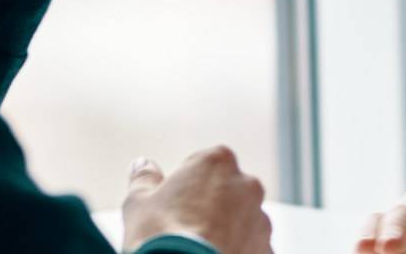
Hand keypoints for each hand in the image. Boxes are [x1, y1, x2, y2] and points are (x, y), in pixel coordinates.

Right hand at [122, 148, 270, 253]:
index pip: (200, 166)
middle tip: (182, 231)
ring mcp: (260, 219)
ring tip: (197, 251)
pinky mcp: (266, 250)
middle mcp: (246, 185)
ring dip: (224, 231)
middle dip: (208, 207)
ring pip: (240, 221)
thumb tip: (142, 165)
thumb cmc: (161, 239)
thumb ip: (144, 178)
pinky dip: (236, 253)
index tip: (170, 209)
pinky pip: (250, 247)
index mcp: (217, 162)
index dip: (182, 188)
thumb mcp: (139, 204)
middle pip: (224, 192)